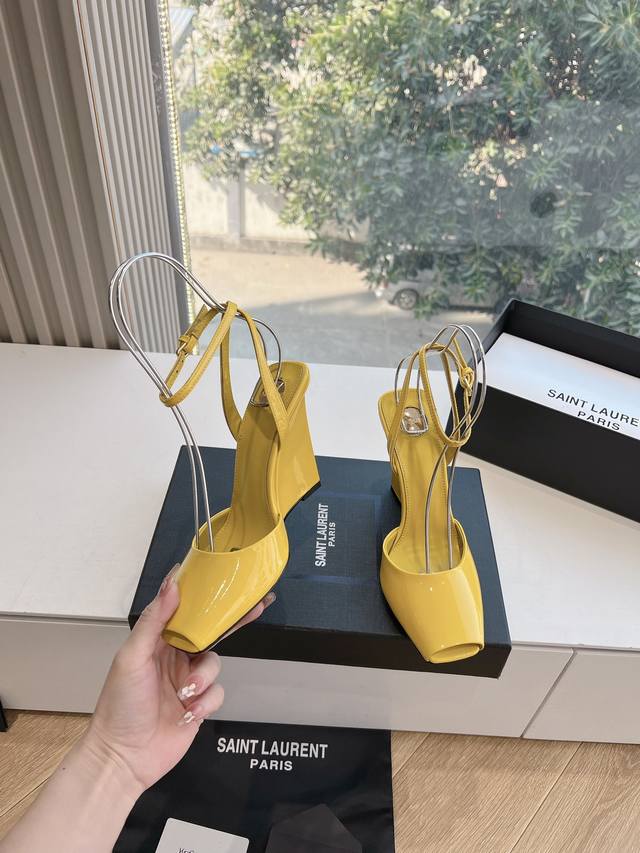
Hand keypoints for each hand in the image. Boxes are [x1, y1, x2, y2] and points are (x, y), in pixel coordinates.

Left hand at [82, 565, 273, 793]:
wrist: (125, 758)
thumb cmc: (120, 706)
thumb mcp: (132, 657)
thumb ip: (153, 620)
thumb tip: (171, 585)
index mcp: (156, 640)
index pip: (185, 609)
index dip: (204, 594)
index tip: (224, 578)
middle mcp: (174, 657)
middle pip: (210, 632)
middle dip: (230, 622)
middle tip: (255, 606)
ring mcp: (188, 681)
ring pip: (215, 663)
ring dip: (203, 679)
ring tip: (185, 694)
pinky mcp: (199, 704)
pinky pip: (218, 692)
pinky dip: (206, 702)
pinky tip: (188, 712)